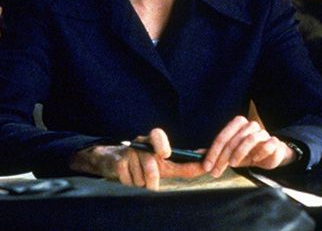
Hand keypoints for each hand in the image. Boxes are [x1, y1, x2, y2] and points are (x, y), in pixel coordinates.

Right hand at [69, 128, 205, 189]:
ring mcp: (128, 152)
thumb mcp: (166, 165)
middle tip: (153, 186)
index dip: (161, 143)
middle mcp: (141, 143)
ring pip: (140, 177)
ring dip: (142, 185)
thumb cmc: (146, 164)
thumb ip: (186, 166)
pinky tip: (130, 179)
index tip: (165, 154)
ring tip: (140, 179)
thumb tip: (206, 165)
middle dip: (153, 181)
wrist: (116, 164)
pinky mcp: (117, 162)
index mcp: (154, 141)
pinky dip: (132, 186)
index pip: (157, 135)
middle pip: (150, 166)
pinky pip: (128, 181)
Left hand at [202, 116, 297, 176]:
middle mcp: (251, 126)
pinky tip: (255, 160)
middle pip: (234, 139)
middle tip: (216, 171)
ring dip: (239, 153)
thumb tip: (197, 155)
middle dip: (223, 157)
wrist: (270, 154)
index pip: (222, 137)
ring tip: (233, 164)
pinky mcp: (274, 142)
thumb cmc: (248, 152)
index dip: (213, 152)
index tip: (207, 166)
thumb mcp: (229, 153)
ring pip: (250, 139)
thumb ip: (215, 152)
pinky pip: (268, 144)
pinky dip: (259, 152)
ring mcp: (263, 133)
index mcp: (238, 124)